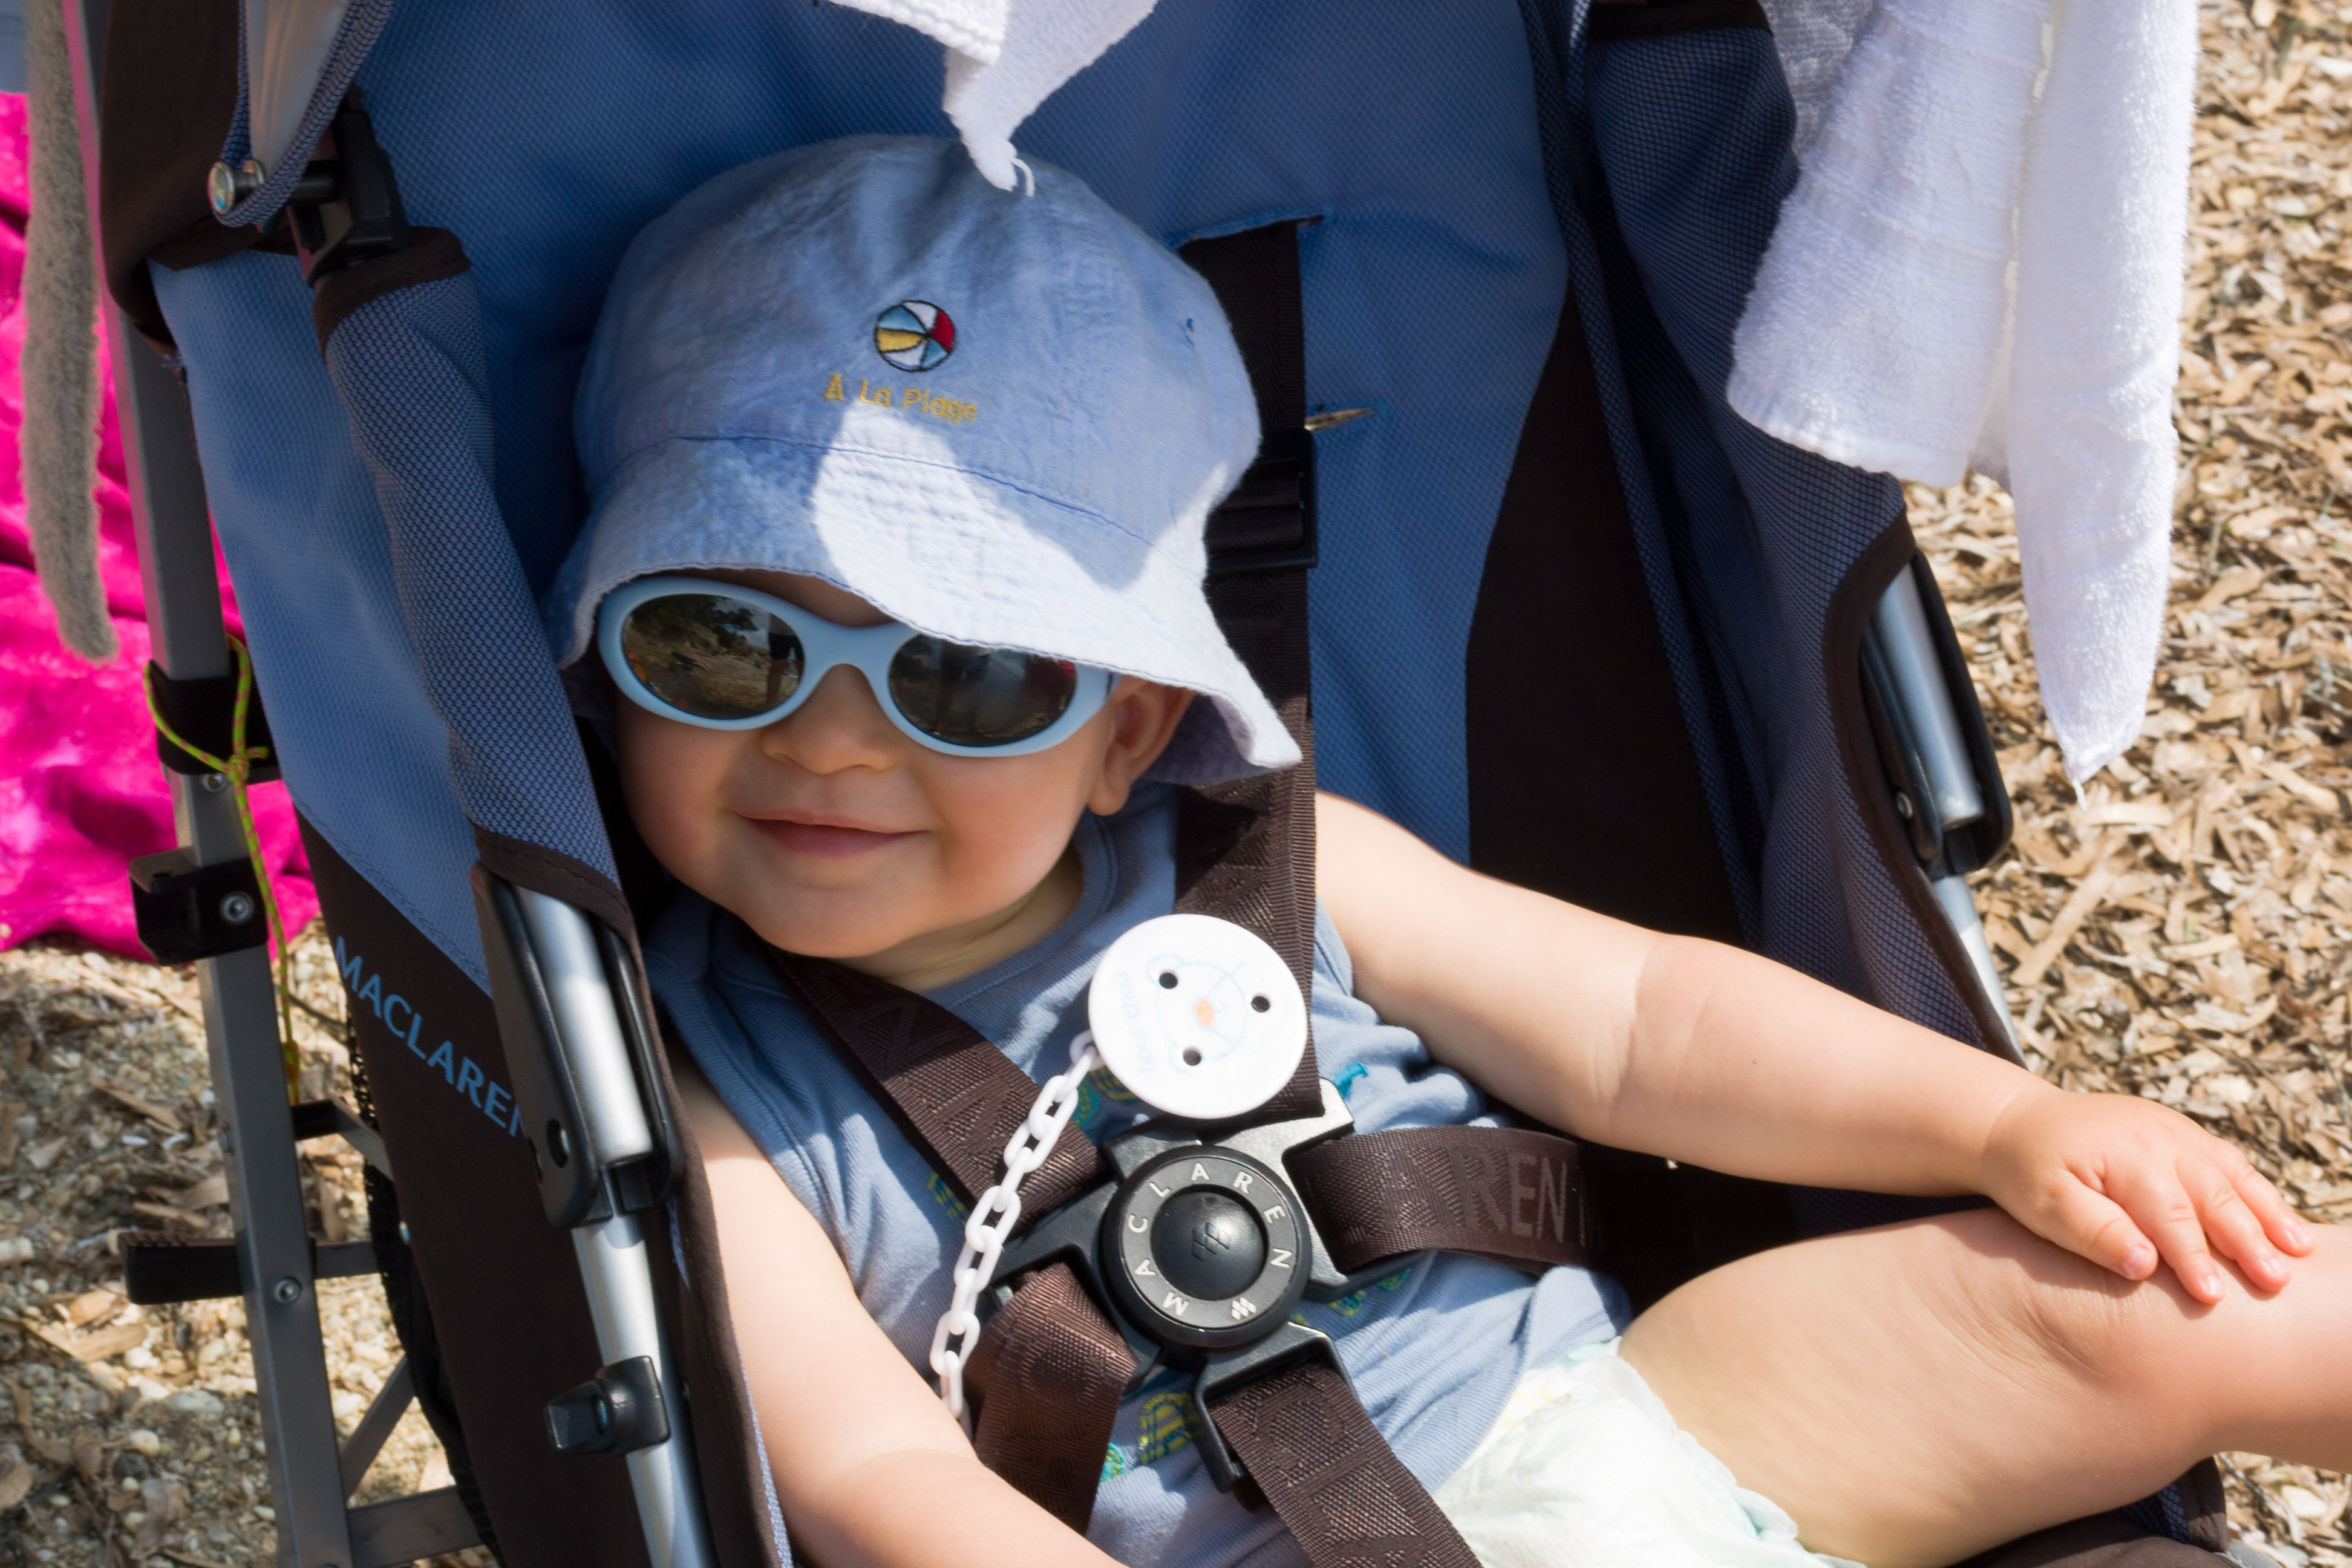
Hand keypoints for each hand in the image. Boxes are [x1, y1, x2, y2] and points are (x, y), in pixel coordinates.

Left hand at [1978, 1084, 2313, 1302]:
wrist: (2019, 1123)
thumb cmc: (2029, 1171)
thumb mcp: (2044, 1204)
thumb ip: (2094, 1231)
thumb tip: (2142, 1266)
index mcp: (2126, 1154)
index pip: (2168, 1214)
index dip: (2193, 1257)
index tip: (2213, 1298)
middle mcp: (2158, 1137)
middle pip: (2213, 1194)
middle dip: (2248, 1240)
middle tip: (2276, 1282)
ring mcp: (2175, 1131)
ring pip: (2232, 1175)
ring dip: (2268, 1213)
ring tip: (2300, 1250)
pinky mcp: (2181, 1134)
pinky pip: (2228, 1162)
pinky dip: (2258, 1191)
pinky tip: (2280, 1222)